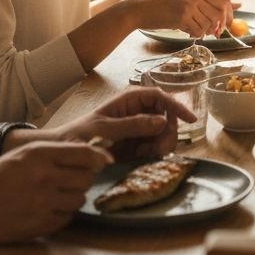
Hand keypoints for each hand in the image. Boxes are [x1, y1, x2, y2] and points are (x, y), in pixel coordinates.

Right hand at [0, 142, 111, 243]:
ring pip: (79, 199)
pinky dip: (62, 215)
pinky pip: (67, 218)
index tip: (104, 162)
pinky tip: (47, 209)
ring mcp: (41, 202)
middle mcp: (43, 176)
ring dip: (73, 198)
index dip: (99, 158)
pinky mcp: (38, 225)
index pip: (86, 153)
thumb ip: (61, 151)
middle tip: (69, 181)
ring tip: (55, 196)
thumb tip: (100, 155)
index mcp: (41, 154)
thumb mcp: (27, 153)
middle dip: (83, 179)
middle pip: (86, 178)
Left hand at [45, 88, 196, 160]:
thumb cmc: (80, 135)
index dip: (177, 106)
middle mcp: (137, 111)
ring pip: (164, 133)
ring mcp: (138, 128)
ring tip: (146, 153)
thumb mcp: (105, 129)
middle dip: (168, 132)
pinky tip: (142, 157)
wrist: (64, 155)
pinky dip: (154, 152)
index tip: (190, 120)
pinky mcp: (136, 144)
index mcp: (130, 100)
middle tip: (159, 149)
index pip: (160, 97)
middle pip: (166, 116)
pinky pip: (155, 146)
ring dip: (161, 144)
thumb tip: (161, 121)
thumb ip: (133, 125)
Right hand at [125, 0, 236, 37]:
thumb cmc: (161, 3)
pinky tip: (186, 31)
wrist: (139, 8)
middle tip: (215, 32)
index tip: (228, 22)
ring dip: (204, 30)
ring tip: (193, 29)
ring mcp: (188, 4)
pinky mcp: (182, 16)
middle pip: (220, 10)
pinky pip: (198, 30)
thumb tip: (229, 4)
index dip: (230, 11)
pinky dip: (195, 34)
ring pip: (209, 23)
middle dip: (221, 24)